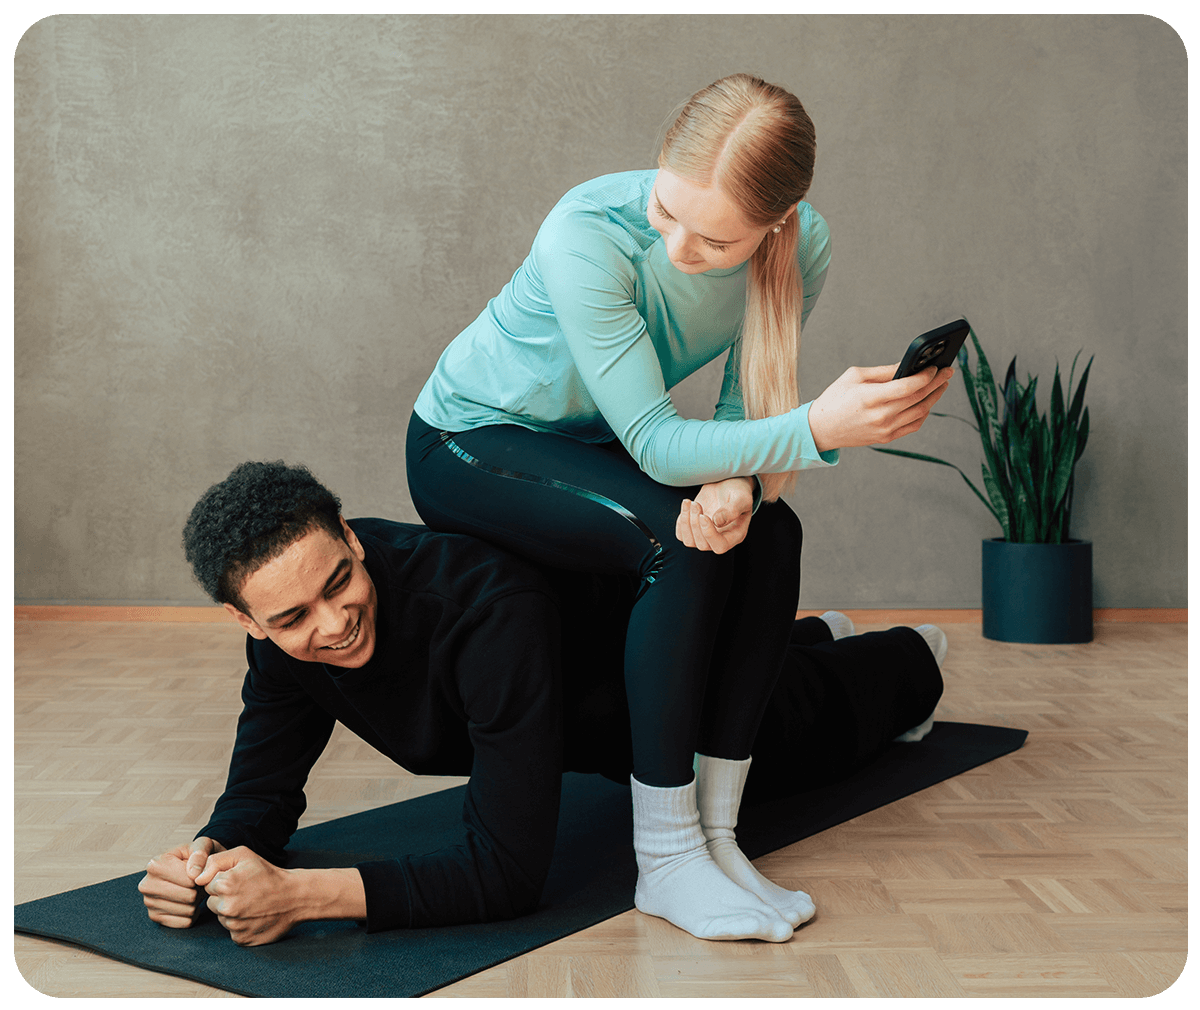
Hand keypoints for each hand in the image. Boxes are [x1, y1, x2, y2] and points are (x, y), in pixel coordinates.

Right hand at [138, 836, 224, 928]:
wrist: (191, 868)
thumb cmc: (197, 856)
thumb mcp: (202, 845)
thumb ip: (200, 854)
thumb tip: (194, 874)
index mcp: (155, 865)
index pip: (189, 880)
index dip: (201, 877)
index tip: (200, 871)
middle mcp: (146, 885)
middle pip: (188, 897)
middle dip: (200, 890)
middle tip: (199, 882)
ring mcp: (149, 903)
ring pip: (188, 910)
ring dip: (197, 902)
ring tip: (194, 890)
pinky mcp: (155, 917)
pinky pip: (185, 922)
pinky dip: (193, 914)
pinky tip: (189, 902)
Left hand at [194, 847, 366, 946]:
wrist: (295, 897)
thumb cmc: (268, 874)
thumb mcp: (244, 855)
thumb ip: (214, 860)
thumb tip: (197, 878)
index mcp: (225, 885)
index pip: (207, 885)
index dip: (223, 881)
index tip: (239, 880)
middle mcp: (227, 908)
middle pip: (213, 903)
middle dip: (225, 897)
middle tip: (246, 892)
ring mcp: (234, 926)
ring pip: (222, 918)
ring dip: (232, 911)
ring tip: (251, 903)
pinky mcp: (241, 939)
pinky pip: (232, 931)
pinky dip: (241, 925)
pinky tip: (254, 915)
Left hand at [676, 477, 754, 552]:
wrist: (725, 483)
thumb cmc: (737, 491)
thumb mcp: (741, 497)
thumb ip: (733, 509)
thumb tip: (718, 522)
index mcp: (735, 535)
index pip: (720, 546)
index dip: (709, 534)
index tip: (703, 516)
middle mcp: (720, 538)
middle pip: (702, 545)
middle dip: (695, 524)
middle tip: (696, 504)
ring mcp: (705, 535)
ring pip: (689, 541)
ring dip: (686, 522)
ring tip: (691, 503)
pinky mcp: (694, 529)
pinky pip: (681, 534)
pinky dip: (681, 521)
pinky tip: (687, 506)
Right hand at [807, 364, 953, 452]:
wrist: (820, 429)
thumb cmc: (835, 399)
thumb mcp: (854, 376)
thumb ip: (883, 371)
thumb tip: (907, 365)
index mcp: (870, 398)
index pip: (907, 387)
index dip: (926, 376)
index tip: (936, 367)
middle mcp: (880, 416)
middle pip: (918, 398)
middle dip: (937, 383)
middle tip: (948, 372)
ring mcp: (885, 429)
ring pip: (920, 412)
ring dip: (935, 397)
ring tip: (941, 384)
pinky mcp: (886, 438)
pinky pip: (914, 425)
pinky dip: (924, 412)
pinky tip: (927, 401)